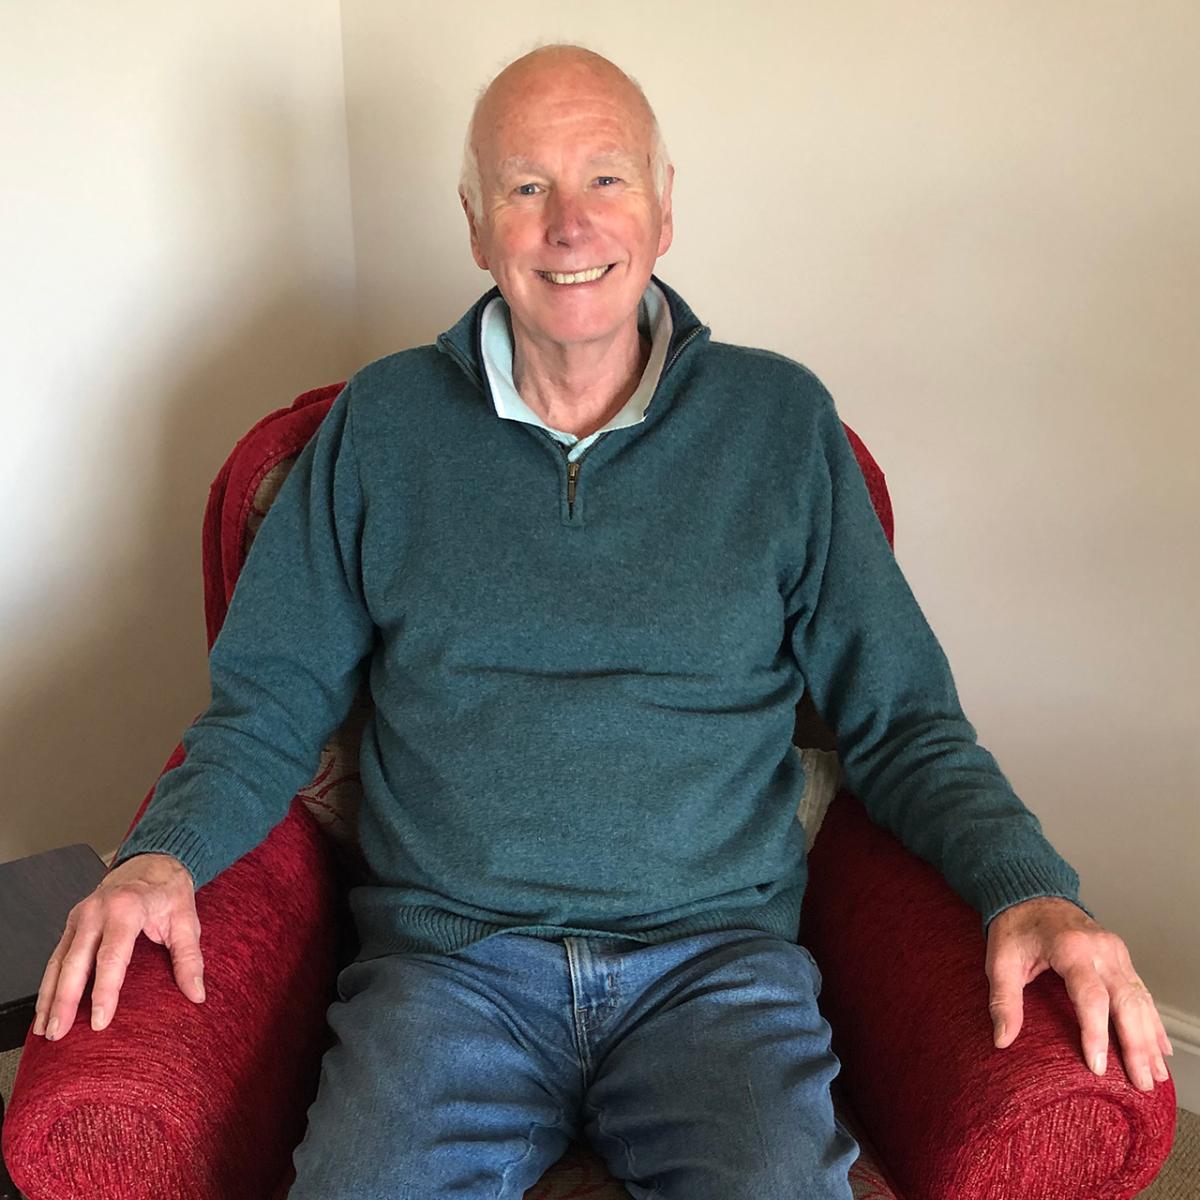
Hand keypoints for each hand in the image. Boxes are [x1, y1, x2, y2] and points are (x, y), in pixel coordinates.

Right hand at [34, 852, 204, 1042]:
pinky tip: (45, 1007)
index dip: (104, 991)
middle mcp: (97, 911)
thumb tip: (197, 993)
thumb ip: (190, 958)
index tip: (99, 1021)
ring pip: (59, 961)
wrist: (153, 861)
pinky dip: (48, 983)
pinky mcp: (73, 922)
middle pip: (76, 962)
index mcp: (127, 908)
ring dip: (49, 996)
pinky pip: (56, 956)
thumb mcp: (187, 920)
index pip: (111, 956)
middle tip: (60, 1033)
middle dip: (65, 1000)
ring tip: (45, 1029)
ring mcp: (81, 915)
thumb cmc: (169, 891)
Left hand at [986, 896, 1171, 1090]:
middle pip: (1125, 1002)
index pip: (1091, 997)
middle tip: (1140, 1082)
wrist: (1032, 894)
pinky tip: (1160, 1047)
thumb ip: (1003, 1000)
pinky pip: (1141, 992)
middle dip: (1136, 1045)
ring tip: (1156, 1074)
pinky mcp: (1120, 956)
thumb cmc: (1016, 928)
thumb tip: (1002, 1039)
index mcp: (1070, 947)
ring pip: (1140, 999)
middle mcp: (1100, 949)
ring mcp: (1115, 951)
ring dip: (1150, 1038)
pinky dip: (1152, 1021)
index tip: (1098, 1067)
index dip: (1096, 1034)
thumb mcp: (1000, 960)